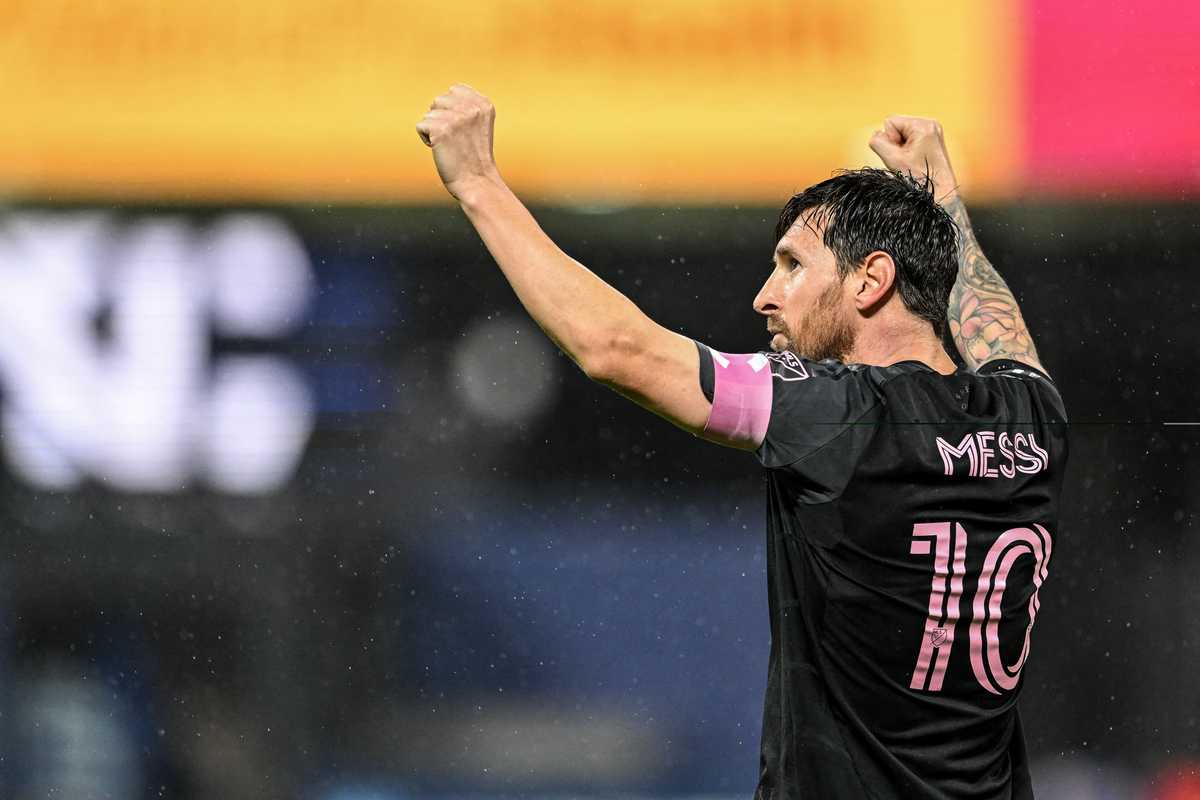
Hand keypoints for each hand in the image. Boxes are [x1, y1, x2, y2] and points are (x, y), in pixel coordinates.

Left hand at [416, 84, 501, 200]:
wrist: (477, 183)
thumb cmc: (474, 157)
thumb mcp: (479, 125)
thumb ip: (466, 107)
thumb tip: (439, 100)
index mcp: (484, 104)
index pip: (455, 90)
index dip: (452, 110)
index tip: (463, 130)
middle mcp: (472, 108)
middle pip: (439, 100)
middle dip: (441, 119)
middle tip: (456, 140)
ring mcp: (457, 117)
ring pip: (429, 113)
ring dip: (433, 130)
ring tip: (449, 145)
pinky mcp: (442, 129)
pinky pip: (421, 126)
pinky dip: (426, 140)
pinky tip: (441, 150)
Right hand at [868, 116, 959, 202]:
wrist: (940, 191)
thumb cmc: (920, 177)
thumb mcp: (892, 159)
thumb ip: (878, 142)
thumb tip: (876, 135)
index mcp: (922, 125)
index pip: (890, 122)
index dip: (890, 140)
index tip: (902, 155)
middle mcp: (930, 124)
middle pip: (897, 126)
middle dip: (897, 143)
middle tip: (907, 159)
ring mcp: (933, 131)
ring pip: (903, 133)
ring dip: (903, 147)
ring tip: (912, 160)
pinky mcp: (933, 139)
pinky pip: (912, 138)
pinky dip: (910, 149)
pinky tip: (916, 159)